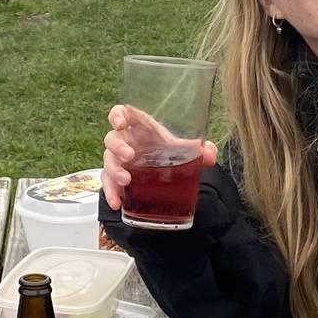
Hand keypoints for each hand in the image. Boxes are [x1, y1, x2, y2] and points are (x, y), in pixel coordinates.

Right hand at [101, 104, 216, 212]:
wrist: (162, 170)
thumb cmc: (165, 151)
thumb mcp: (180, 149)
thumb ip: (196, 150)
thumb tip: (210, 154)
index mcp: (137, 127)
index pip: (121, 114)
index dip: (116, 115)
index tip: (119, 123)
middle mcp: (125, 142)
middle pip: (112, 139)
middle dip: (118, 147)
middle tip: (130, 157)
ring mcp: (118, 160)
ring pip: (107, 162)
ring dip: (114, 171)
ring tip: (126, 181)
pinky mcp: (116, 178)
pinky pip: (107, 183)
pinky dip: (110, 193)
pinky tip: (117, 203)